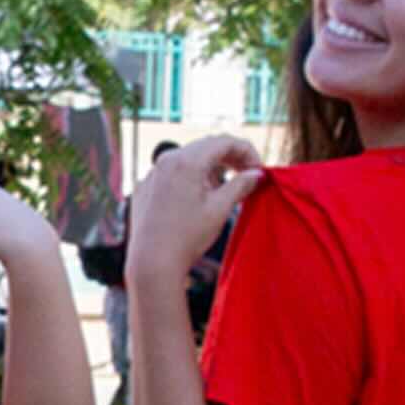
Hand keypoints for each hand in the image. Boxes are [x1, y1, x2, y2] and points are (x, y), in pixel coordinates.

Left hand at [126, 133, 263, 288]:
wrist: (152, 263)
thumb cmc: (187, 237)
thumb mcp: (219, 209)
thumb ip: (241, 185)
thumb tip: (256, 174)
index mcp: (185, 161)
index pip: (223, 141)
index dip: (247, 151)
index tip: (259, 169)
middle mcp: (165, 160)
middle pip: (205, 147)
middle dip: (230, 157)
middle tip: (248, 174)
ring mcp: (152, 174)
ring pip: (188, 159)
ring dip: (211, 167)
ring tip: (224, 188)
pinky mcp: (145, 187)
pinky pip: (171, 173)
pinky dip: (190, 178)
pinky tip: (199, 197)